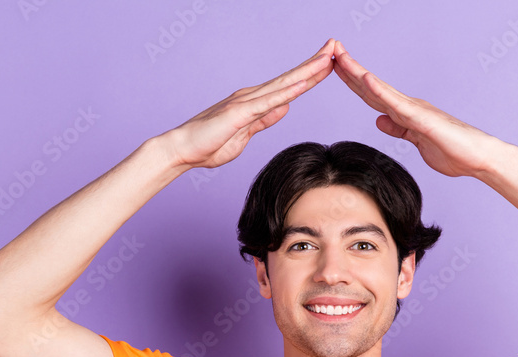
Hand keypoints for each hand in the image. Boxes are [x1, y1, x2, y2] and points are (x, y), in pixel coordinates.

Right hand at [163, 39, 335, 169]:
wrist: (182, 149)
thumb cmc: (209, 144)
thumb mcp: (246, 134)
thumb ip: (265, 119)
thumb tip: (285, 107)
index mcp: (254, 102)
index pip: (289, 86)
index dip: (310, 74)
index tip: (330, 62)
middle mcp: (252, 96)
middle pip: (291, 78)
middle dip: (315, 63)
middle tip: (336, 45)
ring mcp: (246, 102)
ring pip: (284, 84)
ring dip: (307, 71)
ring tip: (328, 58)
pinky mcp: (239, 114)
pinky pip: (268, 102)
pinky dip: (287, 93)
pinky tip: (303, 85)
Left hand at [331, 40, 500, 177]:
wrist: (478, 158)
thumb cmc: (453, 152)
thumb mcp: (416, 141)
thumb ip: (399, 129)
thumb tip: (379, 120)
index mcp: (404, 113)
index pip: (371, 95)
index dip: (352, 81)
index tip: (334, 67)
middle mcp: (407, 106)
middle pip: (370, 86)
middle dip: (349, 69)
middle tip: (330, 49)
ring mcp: (414, 110)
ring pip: (379, 88)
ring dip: (358, 72)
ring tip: (340, 56)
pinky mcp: (421, 119)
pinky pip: (396, 103)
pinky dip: (379, 90)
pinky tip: (365, 78)